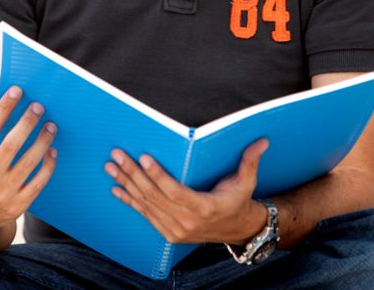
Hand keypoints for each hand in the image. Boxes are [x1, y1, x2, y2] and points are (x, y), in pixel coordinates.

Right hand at [0, 86, 57, 228]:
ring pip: (27, 163)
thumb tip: (4, 103)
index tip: (16, 90)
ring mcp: (3, 193)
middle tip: (39, 106)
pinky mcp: (17, 206)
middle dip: (26, 123)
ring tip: (51, 125)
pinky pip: (38, 183)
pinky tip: (53, 151)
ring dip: (42, 141)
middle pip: (10, 146)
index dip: (3, 108)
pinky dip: (48, 166)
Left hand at [104, 138, 268, 244]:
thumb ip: (250, 160)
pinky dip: (129, 201)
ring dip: (126, 184)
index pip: (175, 191)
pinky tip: (116, 188)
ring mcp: (174, 229)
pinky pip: (144, 214)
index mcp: (204, 207)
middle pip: (154, 196)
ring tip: (111, 167)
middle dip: (133, 173)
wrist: (236, 229)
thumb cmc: (238, 199)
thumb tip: (262, 141)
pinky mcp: (167, 232)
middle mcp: (186, 221)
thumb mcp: (247, 181)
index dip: (158, 175)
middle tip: (118, 155)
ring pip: (145, 204)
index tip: (144, 158)